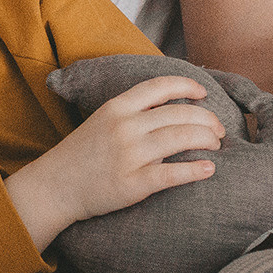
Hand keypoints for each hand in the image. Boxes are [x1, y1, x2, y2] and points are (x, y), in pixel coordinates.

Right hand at [8, 75, 223, 245]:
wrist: (54, 186)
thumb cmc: (81, 154)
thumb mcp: (102, 120)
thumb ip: (132, 112)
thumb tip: (171, 107)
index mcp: (117, 107)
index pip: (160, 86)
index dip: (187, 86)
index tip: (204, 94)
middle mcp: (124, 127)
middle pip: (179, 113)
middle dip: (207, 119)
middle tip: (218, 129)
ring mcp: (128, 155)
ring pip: (181, 138)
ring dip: (207, 139)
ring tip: (216, 145)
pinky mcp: (132, 184)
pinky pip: (171, 174)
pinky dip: (195, 170)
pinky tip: (209, 169)